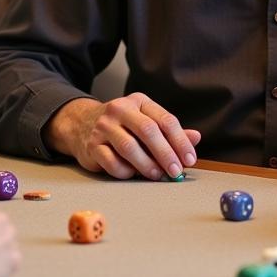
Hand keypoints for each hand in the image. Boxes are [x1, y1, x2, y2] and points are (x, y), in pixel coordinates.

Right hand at [44, 93, 200, 179]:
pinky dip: (125, 171)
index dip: (180, 141)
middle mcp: (120, 109)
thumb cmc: (122, 125)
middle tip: (176, 171)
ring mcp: (103, 126)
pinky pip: (112, 162)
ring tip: (157, 175)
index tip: (189, 159)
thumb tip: (195, 138)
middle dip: (166, 154)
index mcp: (139, 101)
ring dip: (147, 165)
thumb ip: (169, 131)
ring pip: (129, 147)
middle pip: (148, 131)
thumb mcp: (146, 121)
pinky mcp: (91, 145)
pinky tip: (132, 174)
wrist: (81, 124)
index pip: (165, 120)